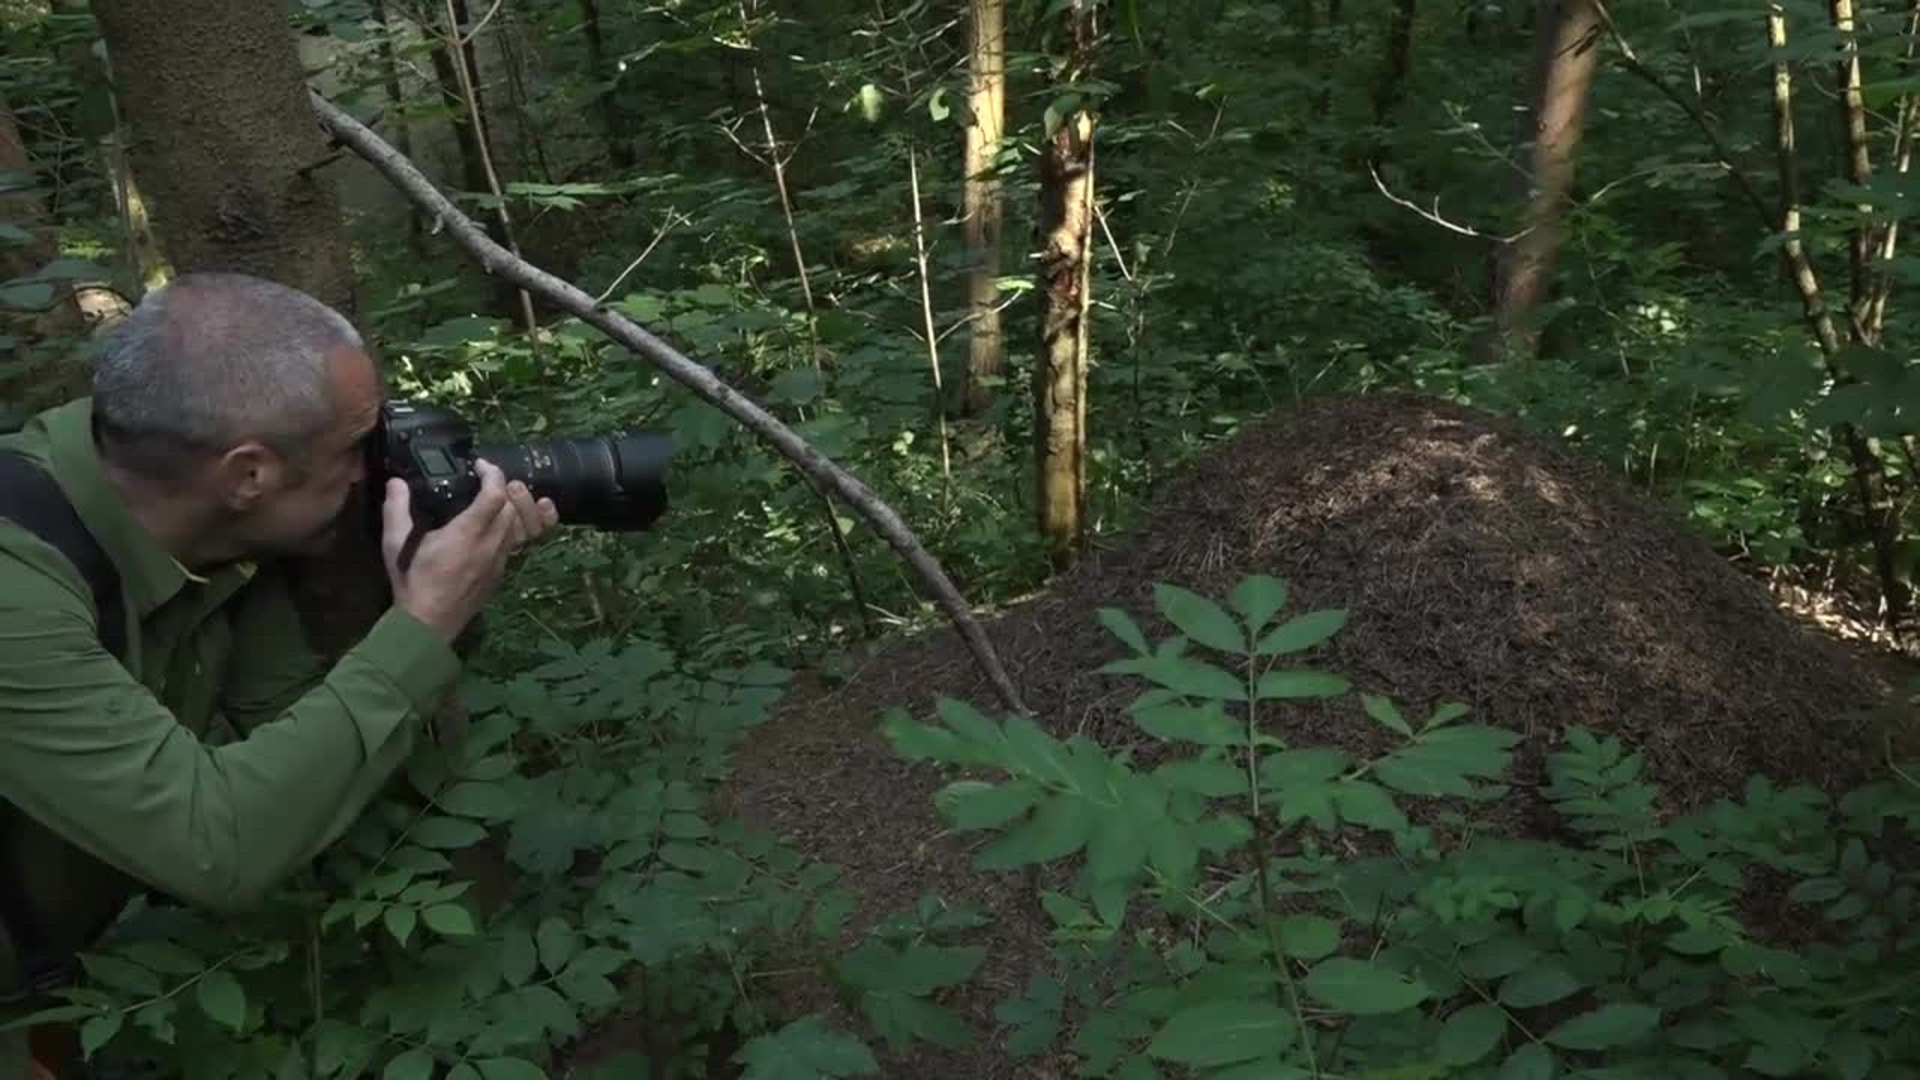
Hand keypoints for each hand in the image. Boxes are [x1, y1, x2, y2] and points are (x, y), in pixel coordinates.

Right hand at [381, 459, 558, 642]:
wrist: (428, 624)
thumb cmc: (412, 581)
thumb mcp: (396, 544)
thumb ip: (397, 509)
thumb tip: (396, 482)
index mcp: (466, 534)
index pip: (495, 495)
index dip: (493, 474)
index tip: (480, 466)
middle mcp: (490, 545)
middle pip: (512, 507)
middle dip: (504, 488)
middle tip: (486, 481)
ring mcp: (500, 560)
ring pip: (520, 525)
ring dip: (514, 507)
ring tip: (499, 497)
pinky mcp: (502, 572)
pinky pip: (518, 543)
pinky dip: (518, 526)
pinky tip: (509, 520)